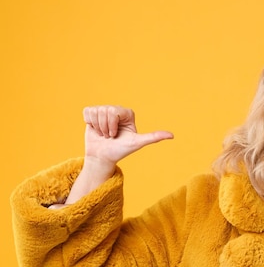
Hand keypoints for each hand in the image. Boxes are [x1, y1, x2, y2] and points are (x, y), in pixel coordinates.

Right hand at [51, 106, 173, 206]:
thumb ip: (153, 137)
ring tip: (103, 134)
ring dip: (97, 126)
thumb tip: (172, 135)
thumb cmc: (120, 150)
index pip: (114, 111)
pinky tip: (95, 129)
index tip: (116, 135)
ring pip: (96, 111)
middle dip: (105, 126)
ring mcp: (104, 111)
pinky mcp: (92, 113)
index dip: (113, 125)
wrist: (102, 156)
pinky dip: (89, 123)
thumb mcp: (137, 143)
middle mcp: (117, 110)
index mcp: (127, 114)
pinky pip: (87, 111)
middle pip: (105, 110)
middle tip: (109, 136)